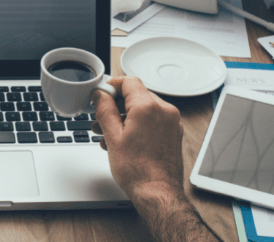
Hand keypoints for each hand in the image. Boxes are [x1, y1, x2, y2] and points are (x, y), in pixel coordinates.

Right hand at [91, 76, 184, 197]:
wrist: (157, 192)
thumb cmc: (138, 170)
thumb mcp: (112, 136)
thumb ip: (104, 110)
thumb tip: (100, 95)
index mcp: (148, 107)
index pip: (129, 81)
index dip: (112, 86)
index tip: (101, 94)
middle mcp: (164, 111)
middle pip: (136, 95)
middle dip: (116, 105)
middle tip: (100, 118)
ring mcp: (171, 122)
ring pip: (144, 109)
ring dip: (124, 116)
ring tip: (108, 133)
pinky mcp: (173, 133)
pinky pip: (152, 120)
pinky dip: (137, 125)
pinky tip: (123, 140)